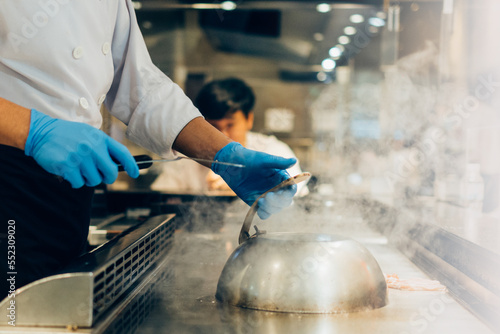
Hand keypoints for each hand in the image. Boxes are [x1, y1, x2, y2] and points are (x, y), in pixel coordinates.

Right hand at [24, 109, 138, 187]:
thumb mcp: (89, 134)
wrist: (42, 132)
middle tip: (100, 176)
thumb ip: (102, 147)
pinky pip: (79, 183)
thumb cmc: (67, 135)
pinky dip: (75, 181)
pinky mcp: (68, 166)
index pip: (122, 153)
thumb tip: (117, 165)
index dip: (131, 165)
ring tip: (80, 169)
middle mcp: (93, 148)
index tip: (135, 173)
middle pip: (110, 173)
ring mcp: (80, 157)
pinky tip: (69, 171)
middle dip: (106, 178)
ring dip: (88, 179)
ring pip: (94, 180)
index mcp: (100, 139)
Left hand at [211, 142, 296, 218]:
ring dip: (271, 207)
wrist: (232, 164)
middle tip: (269, 195)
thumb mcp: (265, 160)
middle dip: (279, 201)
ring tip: (261, 200)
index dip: (290, 192)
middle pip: (285, 201)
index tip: (286, 191)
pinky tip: (258, 205)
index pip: (291, 189)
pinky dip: (264, 213)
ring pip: (275, 208)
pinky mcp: (256, 202)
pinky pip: (264, 212)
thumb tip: (295, 160)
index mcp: (281, 178)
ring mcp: (266, 197)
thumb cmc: (250, 159)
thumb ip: (279, 162)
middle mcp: (276, 189)